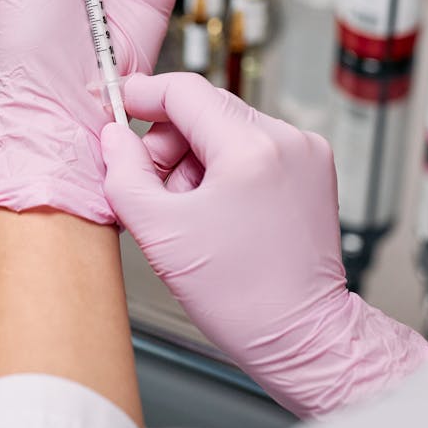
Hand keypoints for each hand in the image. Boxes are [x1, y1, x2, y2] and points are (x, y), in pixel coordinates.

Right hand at [102, 73, 427, 417]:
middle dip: (168, 141)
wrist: (302, 337)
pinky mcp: (313, 169)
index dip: (144, 94)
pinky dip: (226, 167)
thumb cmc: (242, 298)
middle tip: (151, 185)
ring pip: (228, 127)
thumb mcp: (161, 234)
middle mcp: (287, 139)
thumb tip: (114, 137)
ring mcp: (306, 153)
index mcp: (251, 148)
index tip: (120, 105)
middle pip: (206, 108)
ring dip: (196, 157)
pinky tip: (218, 209)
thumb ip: (125, 175)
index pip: (186, 90)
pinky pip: (253, 147)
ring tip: (190, 209)